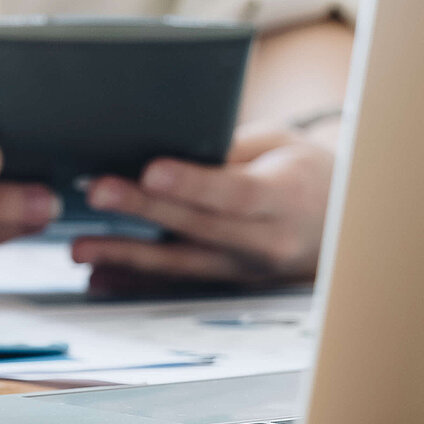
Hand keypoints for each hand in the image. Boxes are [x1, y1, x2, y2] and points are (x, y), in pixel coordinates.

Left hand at [71, 127, 332, 288]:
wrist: (343, 223)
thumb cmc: (303, 170)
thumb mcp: (277, 144)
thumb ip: (228, 148)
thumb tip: (166, 140)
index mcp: (286, 196)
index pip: (234, 192)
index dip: (192, 183)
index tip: (150, 169)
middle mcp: (267, 241)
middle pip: (198, 227)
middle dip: (142, 209)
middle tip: (95, 190)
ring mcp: (246, 269)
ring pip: (181, 264)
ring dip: (126, 255)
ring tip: (80, 247)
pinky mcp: (227, 282)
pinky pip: (177, 283)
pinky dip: (136, 281)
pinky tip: (98, 276)